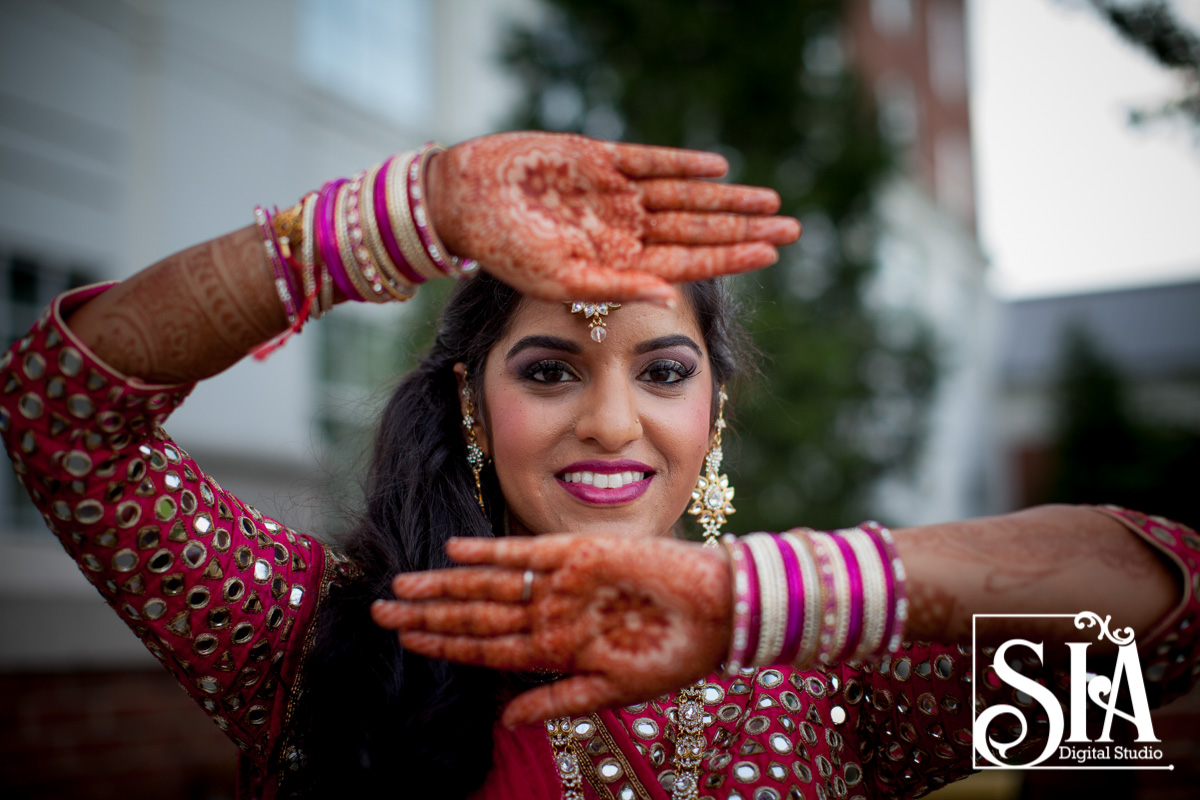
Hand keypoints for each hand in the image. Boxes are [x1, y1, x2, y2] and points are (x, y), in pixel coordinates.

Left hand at [370, 534, 732, 725]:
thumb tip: (504, 721)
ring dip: (444, 585)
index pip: (483, 648)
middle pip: (474, 615)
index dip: (441, 645)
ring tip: (401, 584)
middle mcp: (549, 614)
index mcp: (554, 650)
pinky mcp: (579, 554)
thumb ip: (559, 701)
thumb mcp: (615, 692)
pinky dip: (489, 552)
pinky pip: (524, 554)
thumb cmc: (673, 656)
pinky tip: (454, 551)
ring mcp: (560, 583)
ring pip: (488, 585)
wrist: (718, 611)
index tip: (401, 641)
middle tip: (377, 610)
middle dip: (426, 615)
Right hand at [428, 132, 799, 303]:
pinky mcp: (598, 159)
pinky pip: (649, 161)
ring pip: (683, 196)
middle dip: (744, 229)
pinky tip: (718, 167)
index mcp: (619, 263)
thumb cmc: (503, 250)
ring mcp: (614, 195)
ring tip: (768, 200)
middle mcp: (624, 230)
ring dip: (724, 198)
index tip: (773, 254)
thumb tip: (670, 294)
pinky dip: (682, 164)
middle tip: (793, 228)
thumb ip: (614, 285)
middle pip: (697, 228)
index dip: (731, 257)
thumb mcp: (559, 279)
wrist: (462, 202)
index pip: (688, 262)